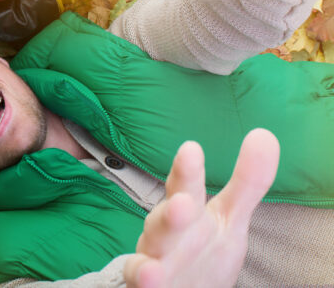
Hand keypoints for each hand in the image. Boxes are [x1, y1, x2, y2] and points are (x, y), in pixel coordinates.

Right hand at [123, 129, 278, 287]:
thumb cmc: (200, 250)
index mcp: (187, 212)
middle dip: (173, 211)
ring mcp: (156, 257)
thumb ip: (246, 182)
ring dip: (161, 237)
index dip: (187, 173)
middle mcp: (168, 231)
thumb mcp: (228, 218)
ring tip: (174, 224)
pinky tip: (151, 273)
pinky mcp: (148, 282)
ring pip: (154, 245)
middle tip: (184, 202)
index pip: (186, 188)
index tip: (191, 149)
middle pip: (167, 218)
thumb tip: (265, 134)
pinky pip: (141, 278)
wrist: (177, 286)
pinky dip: (144, 275)